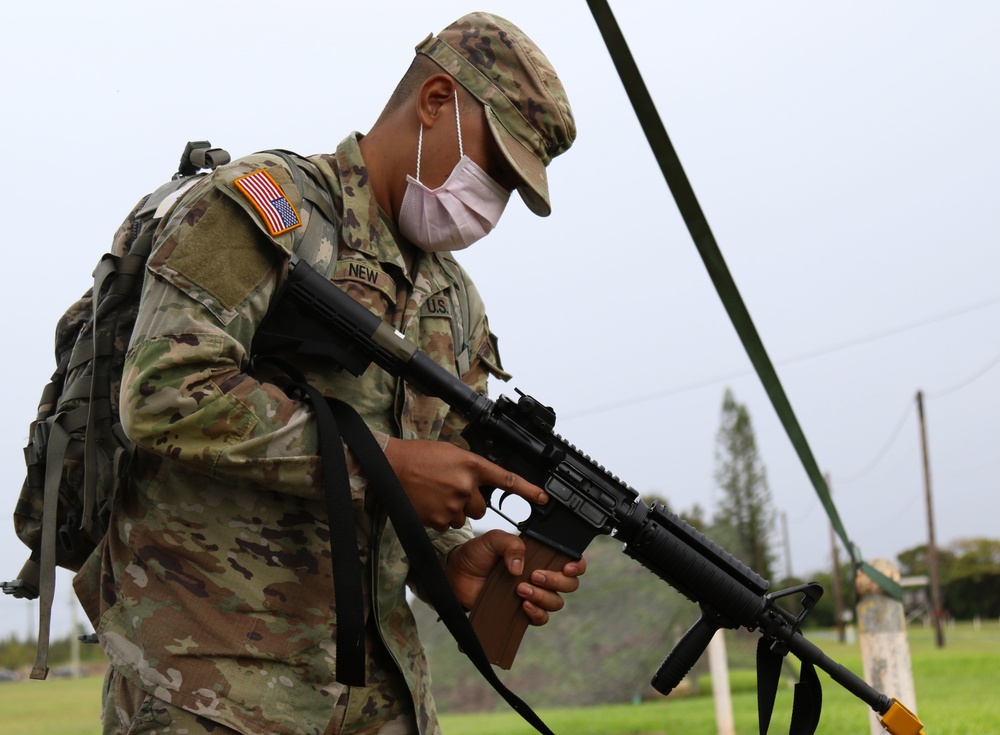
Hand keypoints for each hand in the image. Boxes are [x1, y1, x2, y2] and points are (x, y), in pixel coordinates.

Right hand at [384, 438, 547, 530]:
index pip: (506, 480)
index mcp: (471, 465)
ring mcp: (452, 504)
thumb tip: (481, 482)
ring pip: (464, 518)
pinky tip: (428, 503)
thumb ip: (471, 468)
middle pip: (481, 507)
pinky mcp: (438, 518)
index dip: (528, 490)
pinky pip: (447, 525)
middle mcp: (465, 485)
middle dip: (470, 502)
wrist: (391, 465)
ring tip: (436, 494)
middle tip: (450, 489)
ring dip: (455, 510)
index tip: (543, 498)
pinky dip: (440, 517)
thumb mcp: (452, 453)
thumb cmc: (420, 456)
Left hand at [445, 530, 585, 623]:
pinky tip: (523, 606)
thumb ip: (511, 544)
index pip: (570, 561)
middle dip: (557, 581)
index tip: (567, 567)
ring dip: (543, 597)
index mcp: (539, 556)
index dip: (577, 565)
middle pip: (569, 584)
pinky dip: (536, 614)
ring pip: (556, 602)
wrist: (456, 575)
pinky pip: (540, 619)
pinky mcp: (521, 612)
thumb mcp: (493, 540)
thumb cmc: (476, 555)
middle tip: (535, 576)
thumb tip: (520, 567)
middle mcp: (541, 576)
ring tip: (521, 590)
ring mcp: (533, 595)